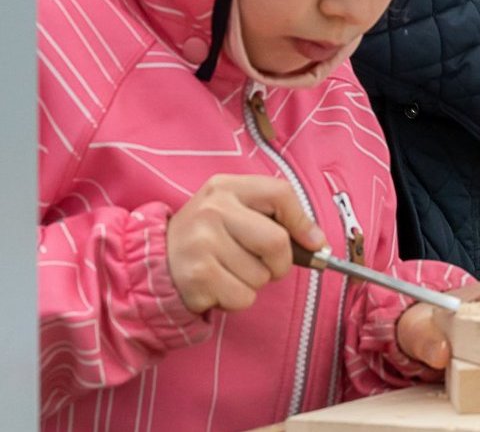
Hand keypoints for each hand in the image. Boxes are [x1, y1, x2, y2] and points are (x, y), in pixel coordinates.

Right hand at [166, 174, 327, 314]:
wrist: (155, 261)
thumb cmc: (209, 236)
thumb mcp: (236, 212)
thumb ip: (278, 217)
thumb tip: (318, 242)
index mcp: (226, 187)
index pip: (281, 194)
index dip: (303, 222)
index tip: (311, 242)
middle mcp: (212, 210)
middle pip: (277, 242)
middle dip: (280, 263)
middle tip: (264, 265)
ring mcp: (202, 243)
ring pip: (262, 275)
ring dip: (255, 282)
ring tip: (229, 271)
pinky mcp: (197, 276)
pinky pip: (243, 297)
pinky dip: (238, 299)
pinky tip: (218, 286)